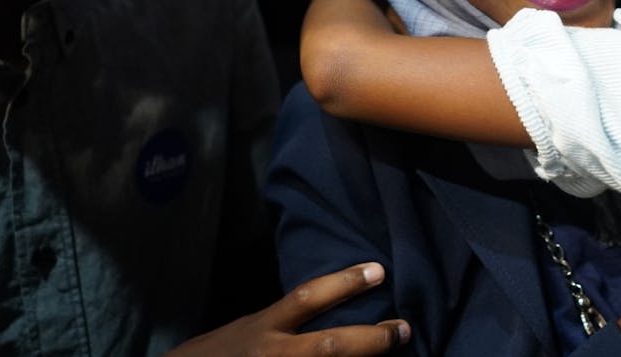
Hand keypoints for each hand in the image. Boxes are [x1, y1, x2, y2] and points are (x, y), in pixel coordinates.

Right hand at [167, 262, 410, 356]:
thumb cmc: (216, 355)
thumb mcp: (248, 329)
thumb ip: (283, 322)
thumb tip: (326, 307)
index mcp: (264, 328)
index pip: (308, 298)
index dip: (345, 282)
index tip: (378, 271)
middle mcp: (273, 354)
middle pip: (331, 346)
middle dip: (373, 339)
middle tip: (404, 329)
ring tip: (395, 353)